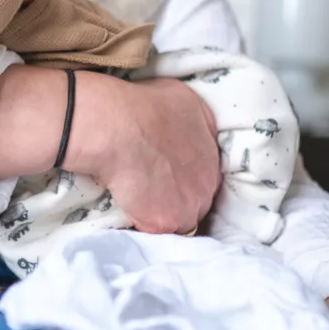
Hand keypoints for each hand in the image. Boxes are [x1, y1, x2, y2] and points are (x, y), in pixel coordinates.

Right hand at [70, 75, 219, 234]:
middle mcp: (210, 179)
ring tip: (138, 204)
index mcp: (213, 150)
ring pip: (180, 220)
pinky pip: (157, 232)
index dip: (184, 175)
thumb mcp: (181, 97)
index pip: (204, 173)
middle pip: (196, 199)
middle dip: (178, 198)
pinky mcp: (167, 221)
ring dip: (162, 215)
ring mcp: (190, 204)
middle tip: (150, 191)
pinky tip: (128, 211)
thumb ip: (194, 121)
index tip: (166, 174)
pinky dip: (142, 225)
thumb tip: (186, 130)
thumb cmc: (140, 104)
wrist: (115, 126)